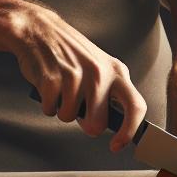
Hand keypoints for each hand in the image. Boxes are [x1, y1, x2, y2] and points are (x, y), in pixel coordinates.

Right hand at [7, 4, 147, 151]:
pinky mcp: (52, 80)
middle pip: (97, 124)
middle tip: (79, 109)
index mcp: (117, 72)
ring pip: (70, 118)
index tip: (117, 145)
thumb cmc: (72, 54)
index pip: (136, 106)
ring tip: (62, 90)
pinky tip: (49, 86)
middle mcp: (100, 74)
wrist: (40, 31)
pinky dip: (47, 105)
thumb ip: (109, 95)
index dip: (129, 132)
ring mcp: (76, 76)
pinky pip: (50, 110)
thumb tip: (111, 126)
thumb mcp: (100, 68)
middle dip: (86, 124)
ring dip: (63, 110)